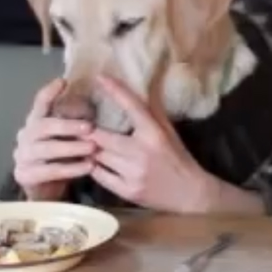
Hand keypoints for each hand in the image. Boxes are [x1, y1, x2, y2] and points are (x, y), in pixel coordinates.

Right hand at [12, 79, 95, 200]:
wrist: (45, 190)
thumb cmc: (61, 157)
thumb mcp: (68, 136)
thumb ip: (76, 123)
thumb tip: (96, 105)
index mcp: (35, 122)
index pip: (39, 103)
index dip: (49, 92)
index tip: (63, 81)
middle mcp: (25, 136)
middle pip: (42, 125)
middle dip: (67, 125)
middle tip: (90, 127)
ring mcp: (22, 156)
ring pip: (45, 148)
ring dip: (71, 147)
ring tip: (93, 148)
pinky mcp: (25, 175)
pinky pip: (49, 170)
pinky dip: (70, 168)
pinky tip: (88, 166)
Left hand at [86, 76, 261, 214]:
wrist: (190, 193)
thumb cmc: (177, 157)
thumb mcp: (169, 131)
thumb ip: (152, 111)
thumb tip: (143, 85)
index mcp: (154, 133)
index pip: (132, 106)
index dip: (115, 91)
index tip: (100, 77)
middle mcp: (142, 151)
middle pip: (102, 136)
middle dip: (90, 131)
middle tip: (81, 126)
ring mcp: (133, 173)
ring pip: (97, 156)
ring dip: (91, 150)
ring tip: (86, 145)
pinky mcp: (127, 191)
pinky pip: (99, 175)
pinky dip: (94, 168)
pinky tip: (96, 163)